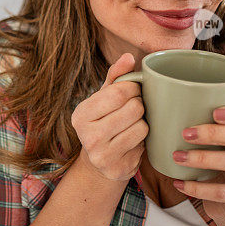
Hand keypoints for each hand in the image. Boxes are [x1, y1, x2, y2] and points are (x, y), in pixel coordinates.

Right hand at [71, 53, 148, 181]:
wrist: (98, 163)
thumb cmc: (103, 122)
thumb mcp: (103, 98)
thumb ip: (115, 76)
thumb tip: (129, 57)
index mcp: (81, 114)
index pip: (118, 92)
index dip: (133, 88)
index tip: (134, 90)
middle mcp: (88, 136)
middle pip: (133, 109)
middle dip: (140, 105)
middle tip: (135, 108)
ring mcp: (102, 155)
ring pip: (141, 126)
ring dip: (143, 123)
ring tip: (133, 124)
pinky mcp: (118, 168)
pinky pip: (144, 144)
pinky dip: (143, 140)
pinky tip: (133, 140)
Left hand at [170, 105, 224, 224]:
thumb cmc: (216, 165)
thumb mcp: (215, 145)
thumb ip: (203, 127)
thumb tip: (165, 108)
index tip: (214, 112)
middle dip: (214, 133)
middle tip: (186, 134)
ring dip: (203, 158)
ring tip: (177, 157)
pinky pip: (223, 192)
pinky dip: (197, 188)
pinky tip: (178, 183)